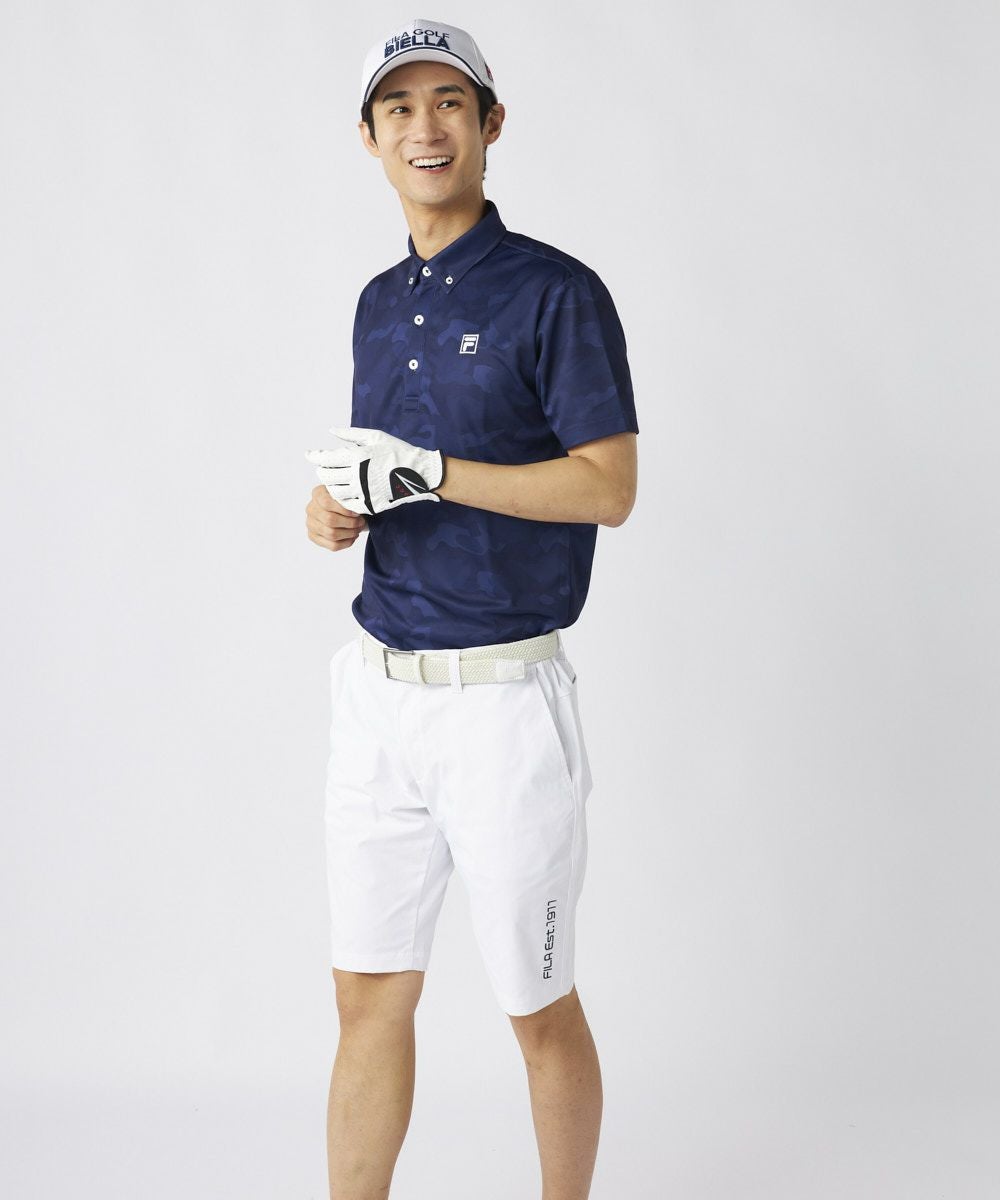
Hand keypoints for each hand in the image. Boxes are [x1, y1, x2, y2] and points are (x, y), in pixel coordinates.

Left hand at [305, 426, 443, 515]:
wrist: (419, 473)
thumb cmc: (397, 451)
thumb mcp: (375, 437)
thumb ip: (350, 434)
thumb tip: (331, 430)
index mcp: (358, 455)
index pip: (326, 458)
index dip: (315, 456)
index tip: (309, 455)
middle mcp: (358, 474)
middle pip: (327, 476)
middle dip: (322, 471)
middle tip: (323, 468)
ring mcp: (364, 491)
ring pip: (334, 492)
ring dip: (331, 486)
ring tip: (335, 480)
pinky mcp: (370, 504)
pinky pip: (347, 505)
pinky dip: (343, 499)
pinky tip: (345, 492)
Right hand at [305, 486, 367, 551]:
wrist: (339, 509)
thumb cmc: (345, 500)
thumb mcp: (347, 494)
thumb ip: (350, 498)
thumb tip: (357, 508)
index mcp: (318, 493)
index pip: (327, 503)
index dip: (344, 510)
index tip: (356, 513)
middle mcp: (311, 509)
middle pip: (330, 520)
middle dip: (350, 523)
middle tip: (361, 522)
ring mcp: (310, 524)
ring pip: (332, 534)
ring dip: (349, 533)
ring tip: (358, 529)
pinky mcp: (314, 537)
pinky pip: (332, 545)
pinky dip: (346, 542)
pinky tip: (352, 537)